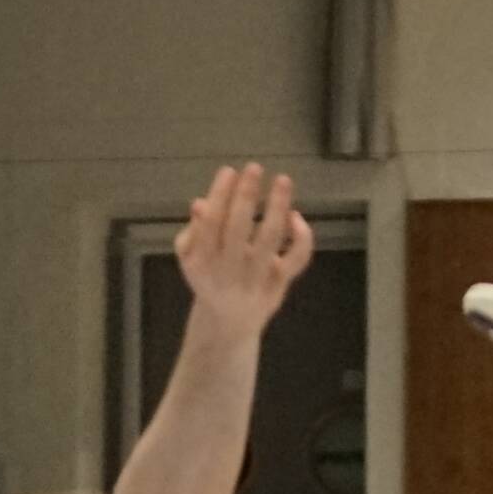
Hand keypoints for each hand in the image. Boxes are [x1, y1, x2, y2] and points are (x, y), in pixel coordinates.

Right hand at [176, 164, 313, 340]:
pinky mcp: (278, 284)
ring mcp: (256, 279)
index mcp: (202, 262)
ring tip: (282, 180)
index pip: (211, 224)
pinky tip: (295, 216)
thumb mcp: (191, 257)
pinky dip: (301, 237)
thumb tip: (200, 204)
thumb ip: (194, 231)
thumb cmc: (209, 277)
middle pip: (239, 229)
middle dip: (246, 196)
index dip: (220, 196)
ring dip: (277, 207)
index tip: (229, 171)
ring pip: (269, 239)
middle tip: (254, 168)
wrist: (228, 325)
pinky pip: (296, 259)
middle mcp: (229, 271)